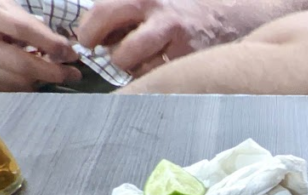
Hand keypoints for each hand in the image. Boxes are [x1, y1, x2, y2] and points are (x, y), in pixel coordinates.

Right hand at [0, 0, 79, 90]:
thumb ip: (25, 21)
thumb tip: (59, 45)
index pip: (20, 29)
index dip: (49, 43)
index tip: (72, 53)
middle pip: (20, 64)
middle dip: (52, 72)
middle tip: (74, 74)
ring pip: (13, 80)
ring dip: (41, 81)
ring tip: (58, 75)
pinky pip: (3, 86)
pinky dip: (24, 84)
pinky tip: (36, 78)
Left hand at [78, 0, 227, 76]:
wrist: (220, 15)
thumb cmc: (173, 8)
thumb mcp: (146, 0)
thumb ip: (120, 11)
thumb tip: (91, 34)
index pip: (102, 13)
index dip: (88, 31)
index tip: (87, 40)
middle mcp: (159, 14)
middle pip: (121, 49)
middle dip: (111, 57)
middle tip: (110, 56)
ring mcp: (177, 39)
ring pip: (139, 67)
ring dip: (132, 67)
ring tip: (137, 59)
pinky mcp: (189, 57)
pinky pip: (158, 74)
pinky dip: (151, 73)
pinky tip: (156, 64)